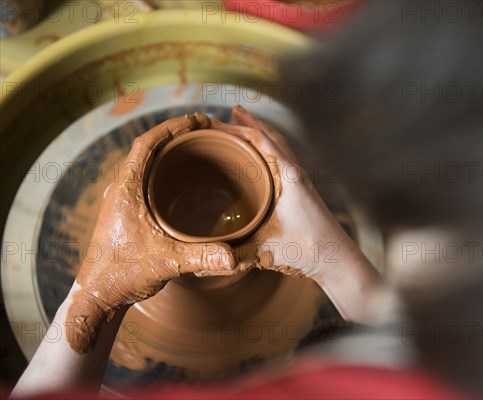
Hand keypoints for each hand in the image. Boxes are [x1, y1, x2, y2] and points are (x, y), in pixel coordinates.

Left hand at [65, 113, 234, 353]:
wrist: (96, 297)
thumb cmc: (121, 276)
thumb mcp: (164, 263)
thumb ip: (199, 256)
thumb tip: (233, 255)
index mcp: (126, 190)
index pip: (146, 144)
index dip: (171, 127)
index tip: (196, 119)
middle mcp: (121, 189)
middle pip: (147, 148)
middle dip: (175, 134)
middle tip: (203, 129)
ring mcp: (121, 200)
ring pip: (145, 163)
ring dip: (168, 151)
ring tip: (195, 148)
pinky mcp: (125, 212)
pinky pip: (145, 179)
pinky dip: (164, 170)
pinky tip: (182, 181)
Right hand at [210, 106, 364, 282]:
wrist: (339, 260)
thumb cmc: (310, 251)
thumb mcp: (265, 251)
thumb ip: (234, 252)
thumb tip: (206, 255)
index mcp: (289, 176)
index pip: (261, 139)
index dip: (236, 127)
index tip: (215, 121)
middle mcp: (296, 172)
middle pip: (270, 136)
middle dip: (248, 123)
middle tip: (226, 114)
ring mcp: (301, 180)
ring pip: (279, 146)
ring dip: (260, 134)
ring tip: (241, 127)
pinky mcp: (302, 190)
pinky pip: (282, 160)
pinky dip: (268, 150)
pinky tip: (257, 161)